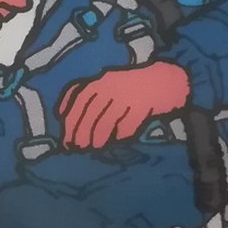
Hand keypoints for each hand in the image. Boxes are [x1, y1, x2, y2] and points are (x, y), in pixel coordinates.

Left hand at [58, 61, 191, 149]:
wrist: (165, 80)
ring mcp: (127, 95)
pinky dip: (121, 135)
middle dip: (81, 132)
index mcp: (101, 80)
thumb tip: (62, 113)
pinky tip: (118, 141)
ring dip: (98, 137)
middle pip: (91, 112)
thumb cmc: (133, 86)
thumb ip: (89, 96)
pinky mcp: (143, 106)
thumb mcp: (109, 84)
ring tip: (95, 147)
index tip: (65, 138)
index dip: (70, 120)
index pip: (79, 99)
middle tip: (77, 147)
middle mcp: (112, 86)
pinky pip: (127, 125)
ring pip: (107, 120)